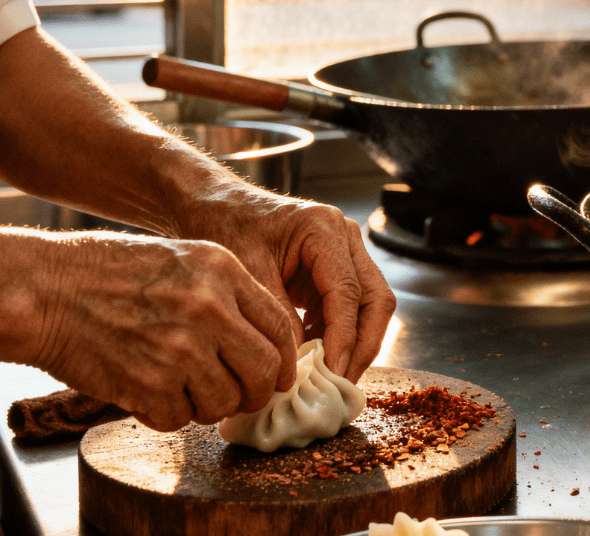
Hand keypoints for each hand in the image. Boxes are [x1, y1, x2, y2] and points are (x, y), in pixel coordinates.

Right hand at [29, 232, 299, 431]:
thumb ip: (229, 292)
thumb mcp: (184, 259)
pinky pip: (179, 419)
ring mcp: (180, 348)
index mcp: (224, 271)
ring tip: (181, 388)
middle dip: (257, 393)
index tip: (276, 375)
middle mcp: (209, 308)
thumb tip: (267, 340)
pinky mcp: (148, 384)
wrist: (45, 290)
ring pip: (225, 402)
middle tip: (240, 397)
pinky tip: (147, 392)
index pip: (280, 327)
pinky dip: (165, 414)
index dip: (284, 360)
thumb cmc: (109, 272)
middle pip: (265, 370)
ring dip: (208, 406)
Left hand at [173, 182, 395, 382]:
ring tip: (330, 378)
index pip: (349, 292)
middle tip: (341, 383)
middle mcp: (344, 238)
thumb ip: (277, 317)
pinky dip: (337, 336)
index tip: (332, 374)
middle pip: (376, 299)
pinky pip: (348, 309)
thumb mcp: (246, 273)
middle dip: (363, 345)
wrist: (213, 207)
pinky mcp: (332, 270)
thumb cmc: (225, 226)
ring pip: (369, 306)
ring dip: (355, 344)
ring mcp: (343, 253)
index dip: (344, 338)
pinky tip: (316, 359)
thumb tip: (297, 366)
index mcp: (325, 229)